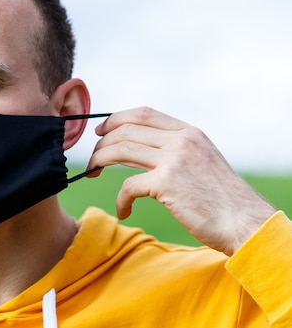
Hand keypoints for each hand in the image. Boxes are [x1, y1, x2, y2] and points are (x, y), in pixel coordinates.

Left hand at [88, 107, 275, 255]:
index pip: (143, 113)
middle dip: (101, 143)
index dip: (115, 119)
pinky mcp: (166, 184)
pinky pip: (127, 186)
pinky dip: (120, 200)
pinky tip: (123, 210)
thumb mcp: (201, 161)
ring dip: (98, 161)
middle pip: (125, 130)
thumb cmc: (220, 198)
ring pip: (119, 150)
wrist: (244, 222)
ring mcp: (173, 160)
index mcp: (189, 132)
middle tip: (92, 159)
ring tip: (92, 174)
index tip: (101, 132)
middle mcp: (181, 140)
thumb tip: (138, 149)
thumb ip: (175, 150)